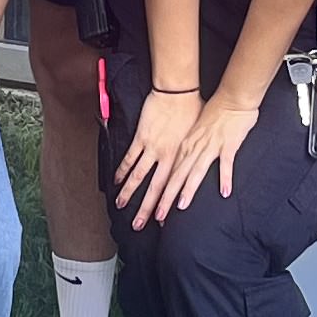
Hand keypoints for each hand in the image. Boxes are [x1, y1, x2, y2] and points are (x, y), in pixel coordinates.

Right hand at [111, 86, 208, 225]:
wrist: (178, 91)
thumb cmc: (193, 108)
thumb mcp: (199, 134)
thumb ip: (194, 150)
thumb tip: (197, 161)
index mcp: (181, 157)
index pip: (172, 187)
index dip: (166, 205)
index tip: (162, 221)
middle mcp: (166, 156)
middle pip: (154, 188)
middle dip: (146, 208)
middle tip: (138, 225)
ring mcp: (152, 147)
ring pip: (138, 176)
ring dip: (128, 192)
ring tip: (121, 206)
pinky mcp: (141, 137)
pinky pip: (130, 158)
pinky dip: (122, 170)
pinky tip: (116, 181)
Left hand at [130, 96, 260, 229]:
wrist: (232, 97)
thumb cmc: (215, 111)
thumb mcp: (195, 129)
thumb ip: (189, 146)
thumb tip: (183, 161)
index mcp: (185, 145)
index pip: (169, 173)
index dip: (160, 193)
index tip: (154, 209)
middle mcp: (194, 148)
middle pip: (177, 176)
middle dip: (166, 198)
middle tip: (159, 217)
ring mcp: (211, 146)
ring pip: (196, 171)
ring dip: (188, 189)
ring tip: (181, 206)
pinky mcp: (228, 144)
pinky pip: (226, 164)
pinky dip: (225, 178)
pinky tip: (224, 192)